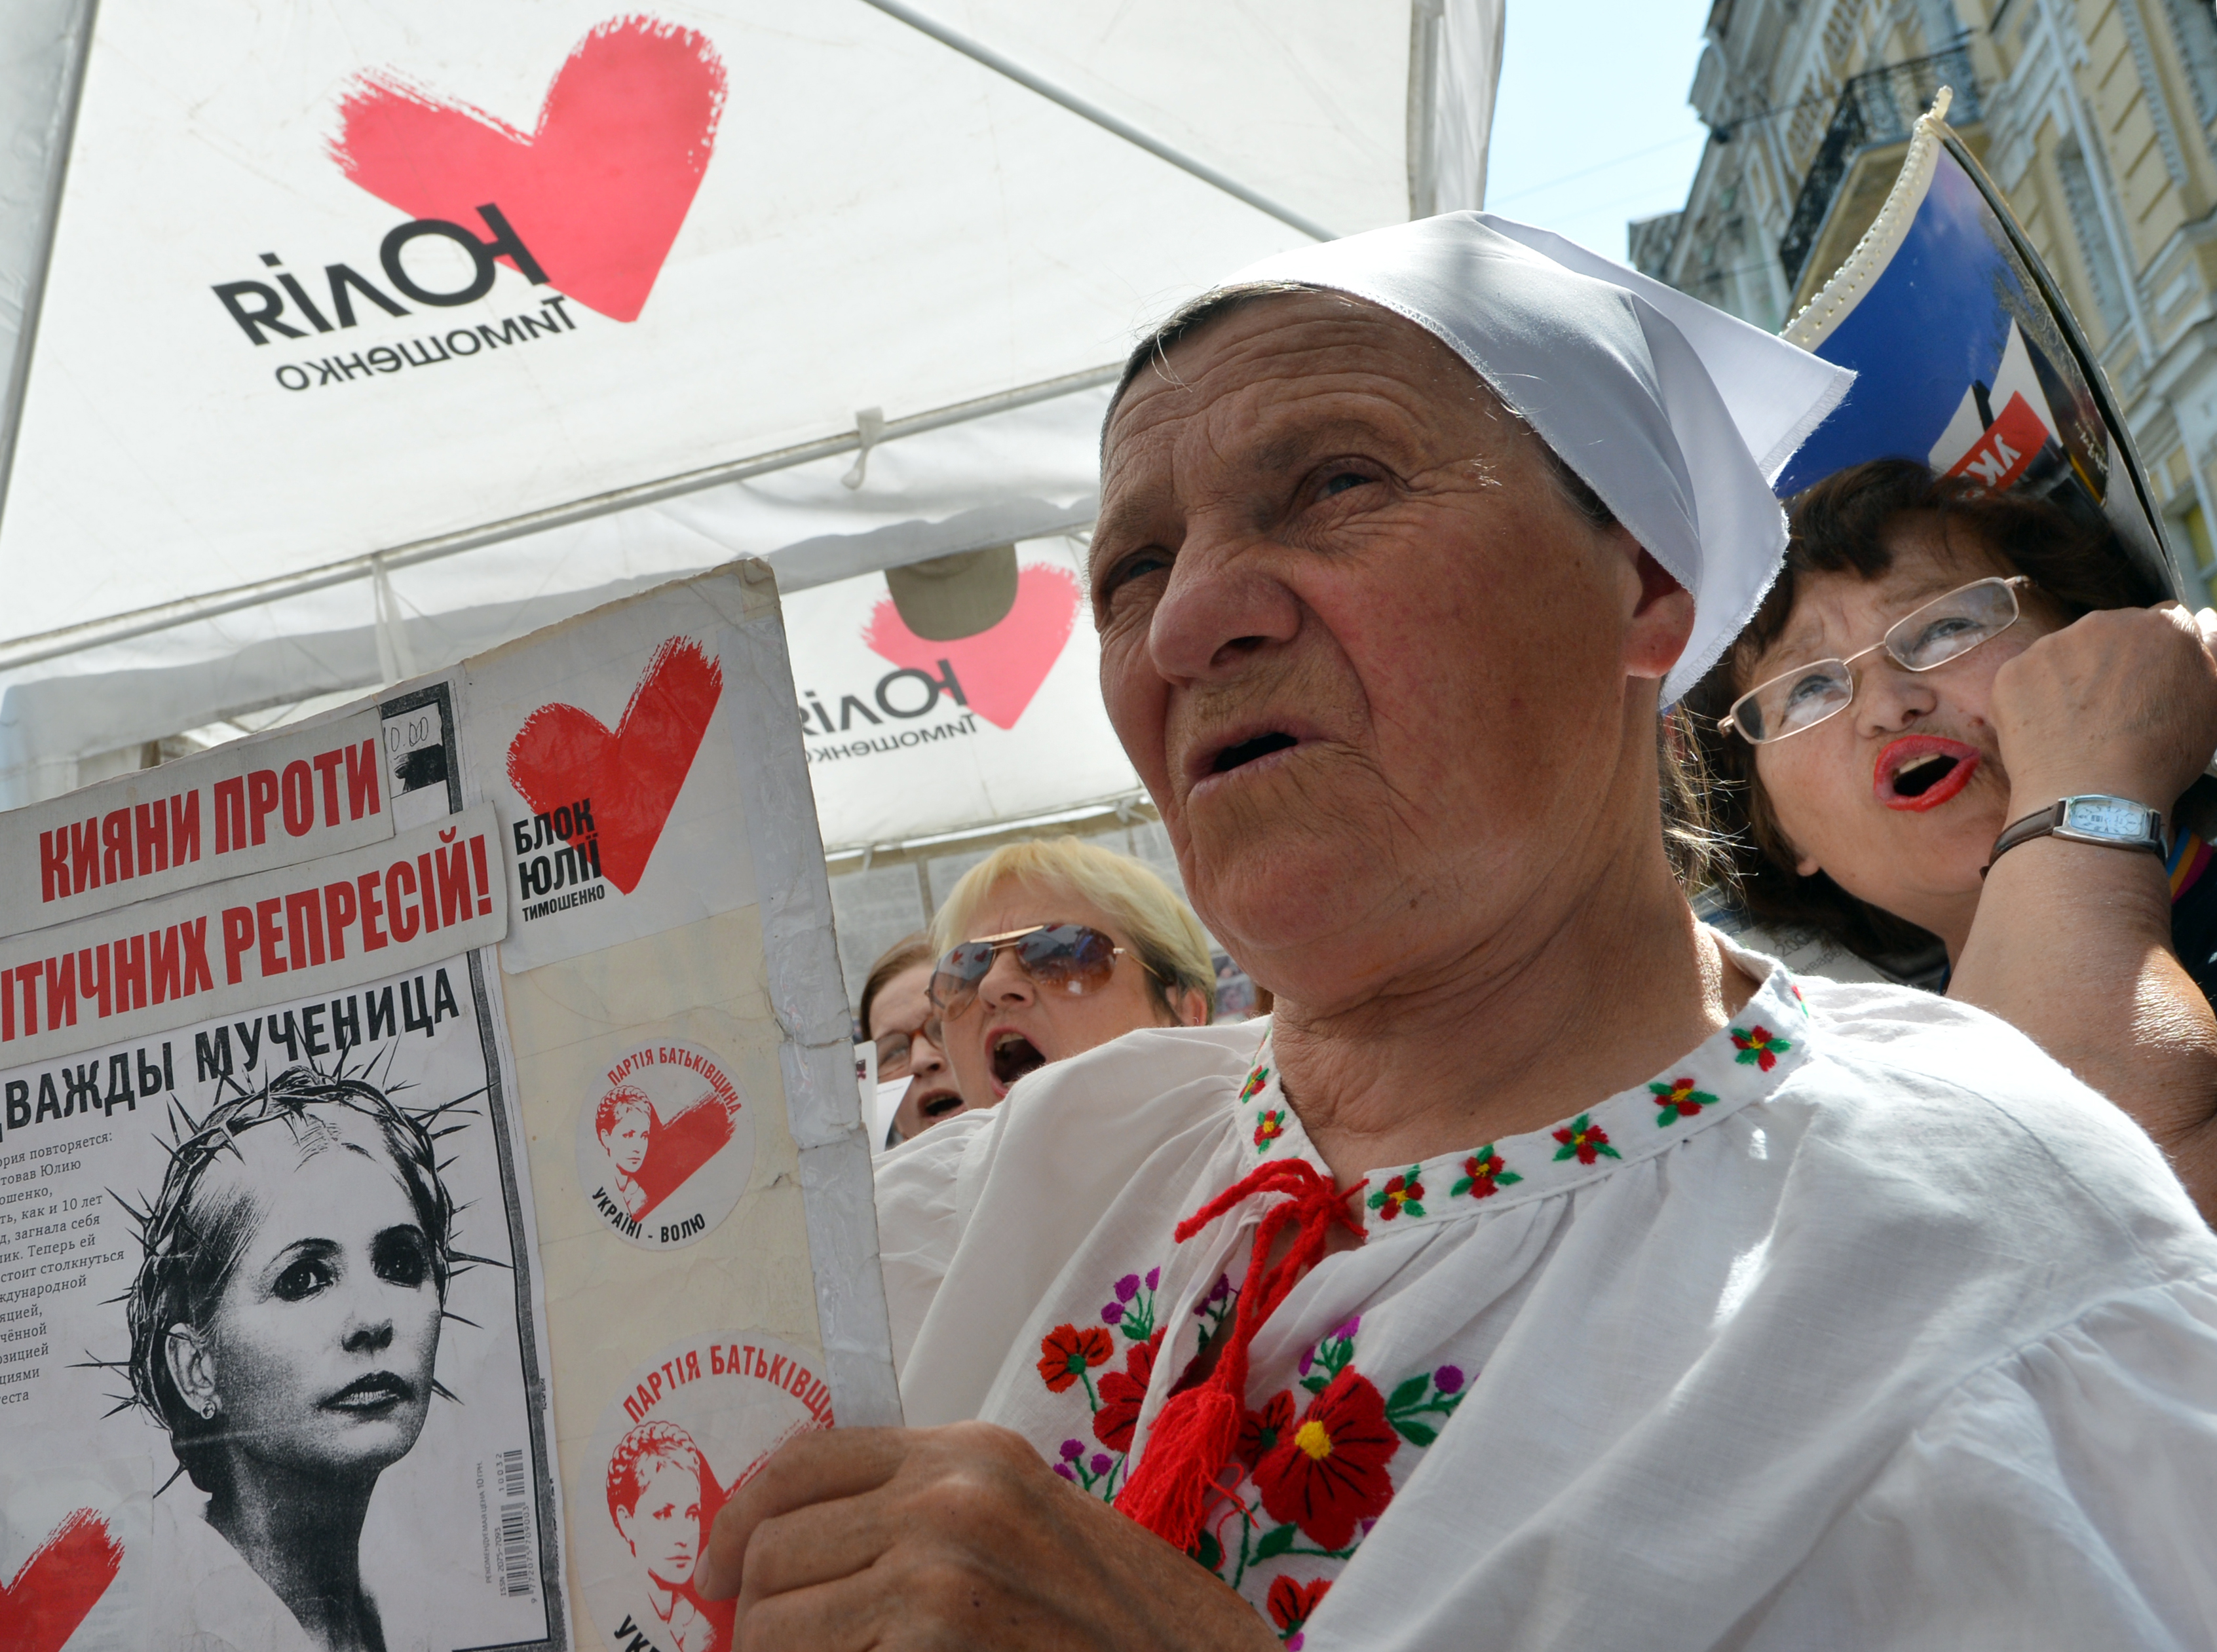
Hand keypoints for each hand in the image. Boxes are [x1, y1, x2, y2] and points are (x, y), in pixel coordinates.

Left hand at [694, 1423, 1276, 1651]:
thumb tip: (792, 1549)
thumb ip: (924, 1514)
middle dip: (755, 1613)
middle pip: (770, 1550)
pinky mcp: (930, 1646)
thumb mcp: (1024, 1526)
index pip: (804, 1461)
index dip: (738, 1519)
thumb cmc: (1117, 1619)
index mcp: (969, 1455)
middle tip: (776, 1648)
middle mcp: (947, 1501)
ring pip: (773, 1627)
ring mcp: (937, 1579)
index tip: (712, 1572)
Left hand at [1990, 603, 2216, 815]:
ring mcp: (2052, 644)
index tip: (2149, 685)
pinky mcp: (2014, 670)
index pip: (2163, 621)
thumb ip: (2210, 654)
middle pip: (2110, 633)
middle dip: (2113, 661)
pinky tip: (2049, 729)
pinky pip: (2027, 677)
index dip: (2157, 656)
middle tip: (2113, 709)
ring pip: (2065, 653)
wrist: (2093, 794)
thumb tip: (2204, 622)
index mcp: (2161, 626)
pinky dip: (2034, 698)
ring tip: (2079, 724)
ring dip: (2072, 677)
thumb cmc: (2160, 756)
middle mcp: (2104, 623)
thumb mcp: (2211, 703)